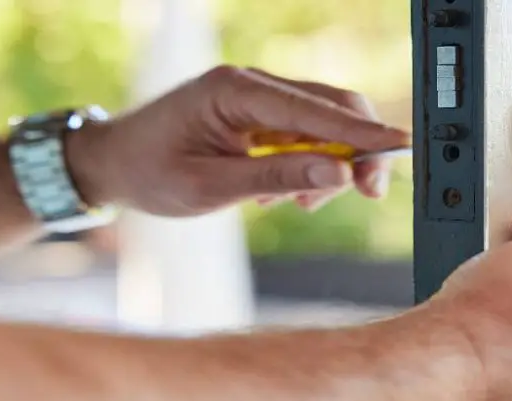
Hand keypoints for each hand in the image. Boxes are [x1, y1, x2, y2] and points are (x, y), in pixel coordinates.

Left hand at [67, 65, 408, 215]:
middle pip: (332, 107)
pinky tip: (283, 193)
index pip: (314, 110)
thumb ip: (278, 178)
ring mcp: (258, 99)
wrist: (113, 164)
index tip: (399, 150)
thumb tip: (338, 174)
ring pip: (324, 124)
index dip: (362, 133)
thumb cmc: (149, 171)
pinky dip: (310, 166)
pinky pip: (305, 136)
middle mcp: (252, 85)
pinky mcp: (260, 116)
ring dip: (332, 165)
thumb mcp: (211, 186)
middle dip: (359, 150)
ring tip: (301, 203)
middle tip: (369, 192)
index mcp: (234, 90)